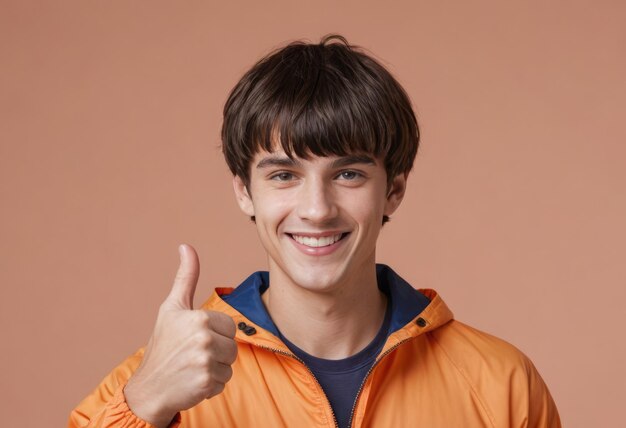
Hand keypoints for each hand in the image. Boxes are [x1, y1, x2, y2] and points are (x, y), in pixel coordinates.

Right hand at [124, 244, 236, 427]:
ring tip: (193, 368)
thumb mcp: (172, 308)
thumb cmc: (162, 345)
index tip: (193, 339)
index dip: (215, 334)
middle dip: (218, 353)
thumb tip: (186, 246)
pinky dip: (212, 385)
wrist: (148, 388)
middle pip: (233, 345)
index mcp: (199, 317)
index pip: (229, 326)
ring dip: (216, 369)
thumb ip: (186, 277)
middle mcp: (203, 338)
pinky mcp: (207, 382)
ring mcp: (205, 361)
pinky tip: (193, 382)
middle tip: (192, 355)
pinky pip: (225, 381)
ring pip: (231, 364)